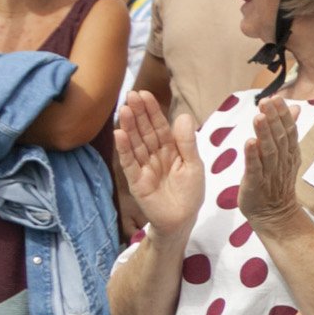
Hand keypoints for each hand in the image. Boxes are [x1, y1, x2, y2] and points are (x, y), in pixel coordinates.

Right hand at [116, 92, 203, 234]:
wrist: (182, 220)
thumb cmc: (190, 193)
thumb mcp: (194, 165)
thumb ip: (187, 143)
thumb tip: (183, 115)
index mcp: (171, 150)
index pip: (160, 126)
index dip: (152, 111)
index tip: (145, 94)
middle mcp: (155, 155)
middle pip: (145, 131)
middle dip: (138, 113)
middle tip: (130, 95)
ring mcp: (144, 167)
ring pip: (135, 144)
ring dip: (129, 127)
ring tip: (123, 110)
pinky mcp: (136, 181)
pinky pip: (129, 163)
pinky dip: (124, 149)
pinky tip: (119, 134)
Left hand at [236, 97, 308, 237]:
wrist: (274, 214)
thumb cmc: (276, 181)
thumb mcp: (285, 153)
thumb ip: (287, 130)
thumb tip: (296, 107)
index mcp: (290, 153)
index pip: (289, 130)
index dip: (283, 114)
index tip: (276, 98)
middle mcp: (282, 161)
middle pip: (279, 138)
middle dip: (273, 118)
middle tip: (267, 101)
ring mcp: (270, 173)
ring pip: (269, 150)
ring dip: (264, 133)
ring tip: (259, 117)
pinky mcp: (257, 184)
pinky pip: (256, 168)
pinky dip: (253, 155)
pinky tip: (250, 142)